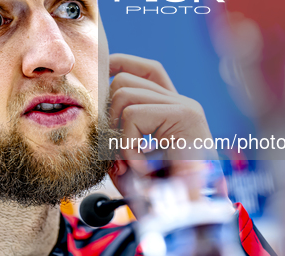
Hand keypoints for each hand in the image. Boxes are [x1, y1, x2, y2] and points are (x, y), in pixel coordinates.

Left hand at [106, 54, 222, 204]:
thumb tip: (93, 112)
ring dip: (117, 134)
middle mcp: (182, 103)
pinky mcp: (185, 115)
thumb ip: (114, 137)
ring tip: (130, 163)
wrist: (191, 220)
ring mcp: (185, 107)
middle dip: (107, 113)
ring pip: (124, 94)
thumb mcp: (129, 162)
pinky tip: (142, 168)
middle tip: (114, 152)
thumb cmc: (159, 197)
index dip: (119, 64)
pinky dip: (127, 145)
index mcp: (172, 109)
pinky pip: (133, 115)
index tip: (100, 74)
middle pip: (125, 80)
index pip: (146, 70)